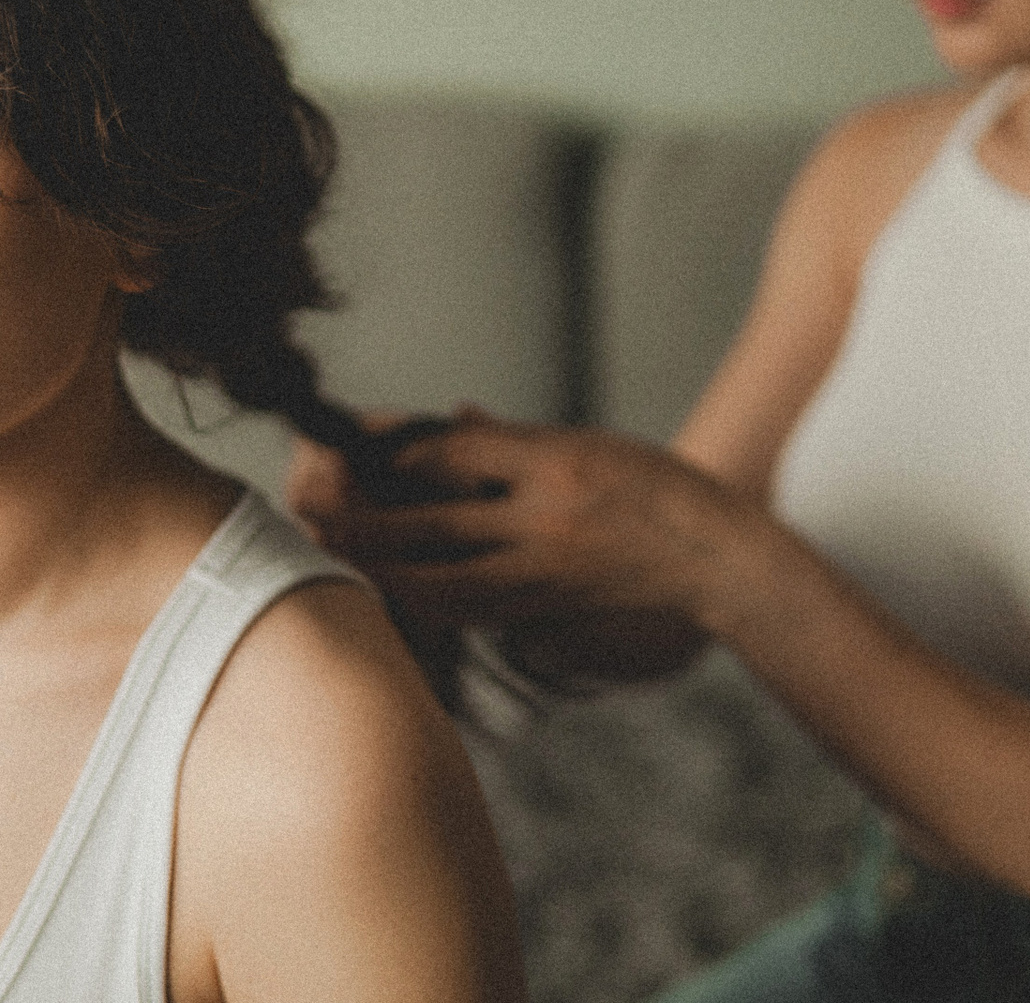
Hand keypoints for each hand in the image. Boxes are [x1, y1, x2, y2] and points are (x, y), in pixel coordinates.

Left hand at [289, 407, 760, 626]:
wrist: (715, 558)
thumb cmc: (651, 489)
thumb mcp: (583, 444)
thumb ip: (511, 441)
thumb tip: (449, 419)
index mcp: (554, 464)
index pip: (453, 455)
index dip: (392, 453)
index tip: (348, 450)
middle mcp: (545, 520)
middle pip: (433, 524)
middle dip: (365, 523)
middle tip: (313, 515)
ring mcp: (544, 573)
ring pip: (442, 583)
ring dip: (382, 573)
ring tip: (335, 559)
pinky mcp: (545, 609)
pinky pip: (470, 610)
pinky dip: (422, 602)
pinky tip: (390, 595)